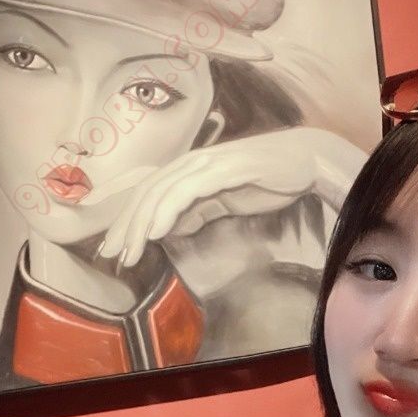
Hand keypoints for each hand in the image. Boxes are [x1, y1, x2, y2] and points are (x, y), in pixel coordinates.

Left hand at [95, 126, 366, 267]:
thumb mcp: (225, 202)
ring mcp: (207, 163)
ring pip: (162, 192)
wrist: (306, 161)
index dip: (129, 222)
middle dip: (126, 226)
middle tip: (112, 255)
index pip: (149, 195)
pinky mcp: (224, 168)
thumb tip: (170, 228)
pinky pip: (188, 191)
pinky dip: (169, 210)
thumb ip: (198, 212)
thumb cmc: (268, 179)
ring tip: (130, 250)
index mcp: (190, 170)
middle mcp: (192, 162)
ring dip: (142, 223)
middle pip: (147, 194)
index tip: (116, 250)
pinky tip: (157, 231)